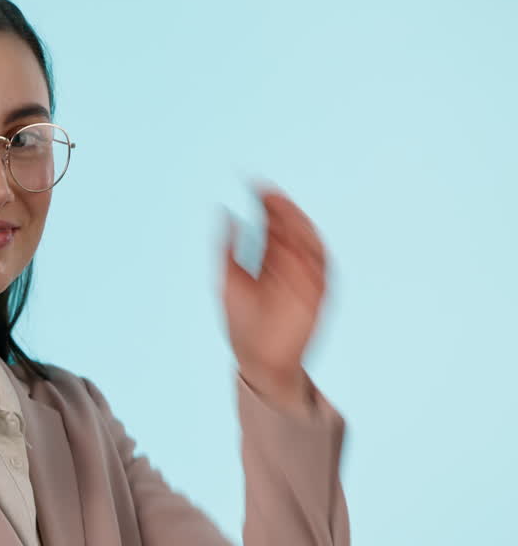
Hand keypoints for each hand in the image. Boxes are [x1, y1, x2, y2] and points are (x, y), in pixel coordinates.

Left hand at [222, 184, 327, 405]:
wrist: (258, 360)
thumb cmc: (242, 324)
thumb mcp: (229, 279)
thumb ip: (227, 246)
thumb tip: (224, 210)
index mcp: (269, 261)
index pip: (271, 226)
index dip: (267, 206)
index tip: (256, 185)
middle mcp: (289, 267)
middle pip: (291, 230)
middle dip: (282, 210)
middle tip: (269, 192)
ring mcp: (305, 279)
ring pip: (308, 243)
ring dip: (299, 224)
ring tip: (283, 207)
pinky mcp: (317, 295)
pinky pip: (321, 268)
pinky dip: (314, 251)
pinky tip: (302, 235)